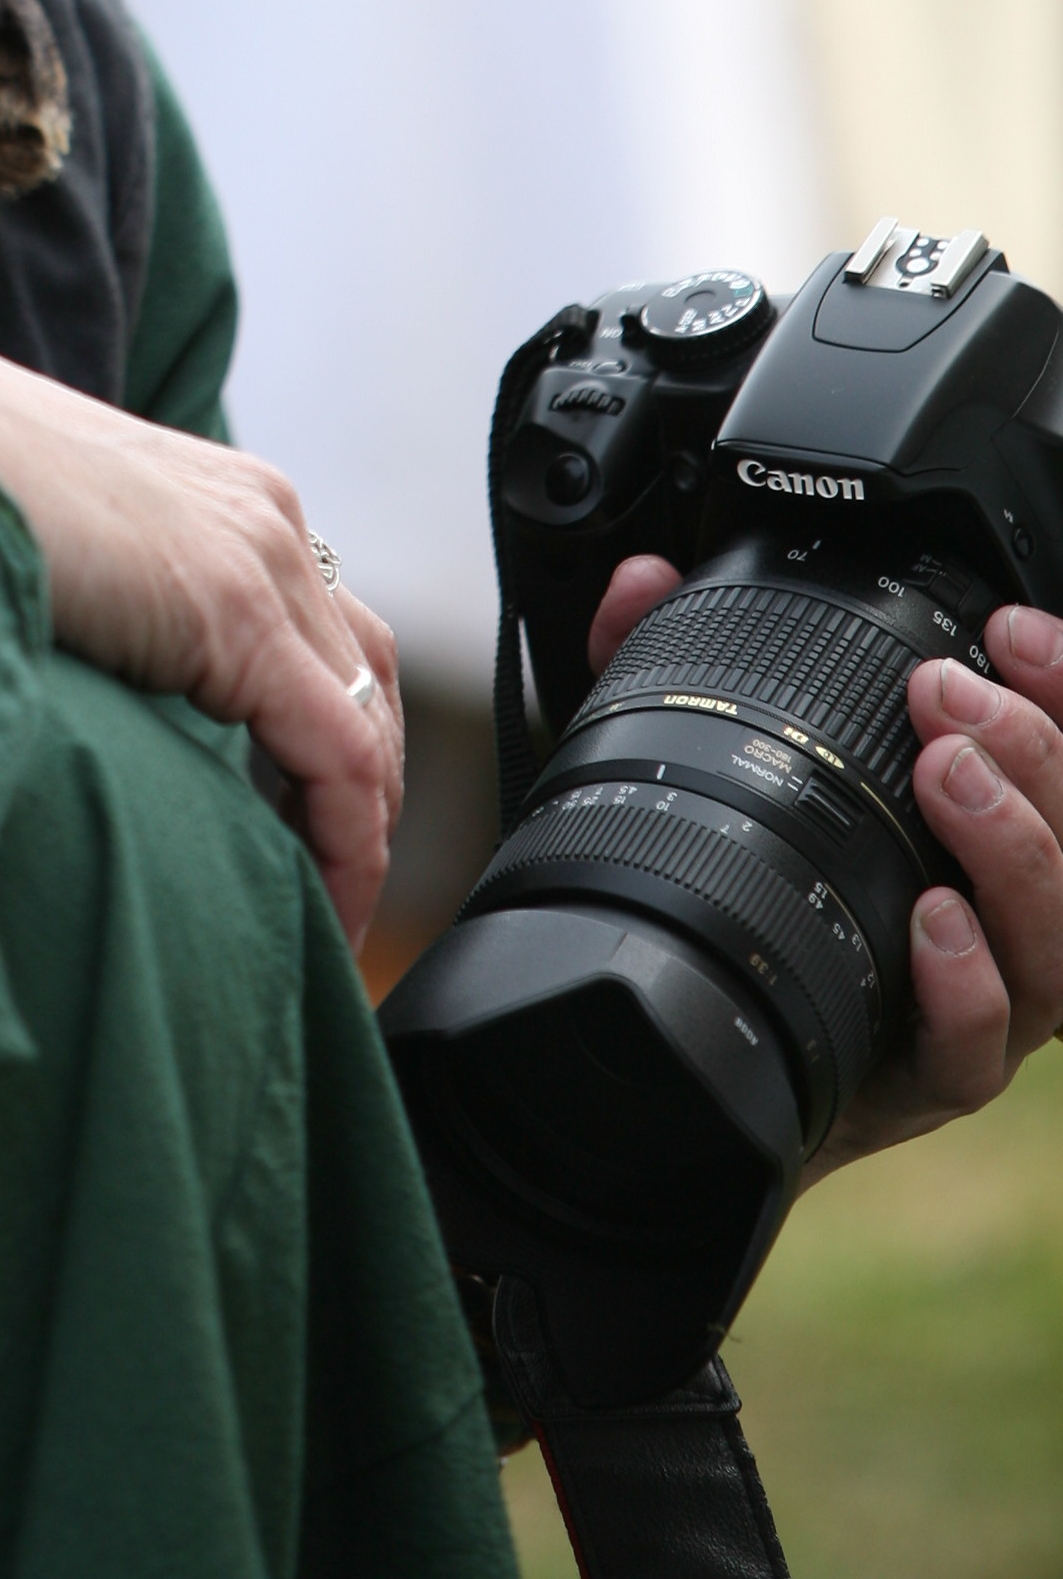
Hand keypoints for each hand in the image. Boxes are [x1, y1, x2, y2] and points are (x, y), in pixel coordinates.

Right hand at [0, 322, 403, 943]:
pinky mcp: (233, 612)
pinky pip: (337, 754)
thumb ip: (113, 603)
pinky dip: (346, 840)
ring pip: (367, 721)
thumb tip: (103, 680)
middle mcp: (265, 515)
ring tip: (328, 914)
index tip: (302, 835)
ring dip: (361, 826)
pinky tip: (324, 905)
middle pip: (366, 676)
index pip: (328, 631)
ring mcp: (259, 555)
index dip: (335, 742)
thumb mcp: (64, 551)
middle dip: (363, 790)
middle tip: (328, 887)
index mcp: (225, 496)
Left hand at [586, 563, 1062, 1168]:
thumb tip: (639, 579)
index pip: (1061, 764)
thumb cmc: (755, 899)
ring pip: (1054, 940)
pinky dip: (966, 983)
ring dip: (1013, 847)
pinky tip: (933, 924)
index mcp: (977, 837)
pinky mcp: (930, 1079)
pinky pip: (978, 1047)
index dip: (1060, 689)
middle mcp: (999, 919)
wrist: (728, 1061)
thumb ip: (674, 664)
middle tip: (948, 695)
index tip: (1011, 631)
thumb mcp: (717, 766)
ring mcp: (980, 1002)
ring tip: (949, 778)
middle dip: (1033, 749)